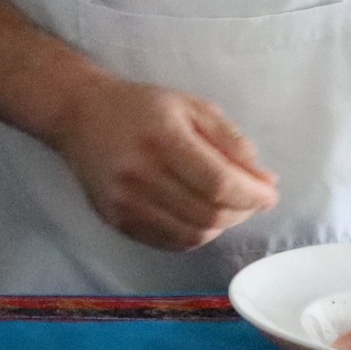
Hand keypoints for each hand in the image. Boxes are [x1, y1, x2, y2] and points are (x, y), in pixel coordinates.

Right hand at [45, 75, 277, 250]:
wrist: (80, 115)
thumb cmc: (143, 106)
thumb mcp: (193, 107)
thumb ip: (232, 142)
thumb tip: (266, 182)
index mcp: (162, 137)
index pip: (218, 182)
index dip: (251, 195)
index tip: (270, 194)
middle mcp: (140, 174)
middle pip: (208, 214)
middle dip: (242, 212)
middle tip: (252, 200)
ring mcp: (125, 202)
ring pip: (192, 234)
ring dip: (222, 226)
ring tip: (229, 207)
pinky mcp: (116, 220)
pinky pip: (169, 242)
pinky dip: (196, 235)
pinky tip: (202, 216)